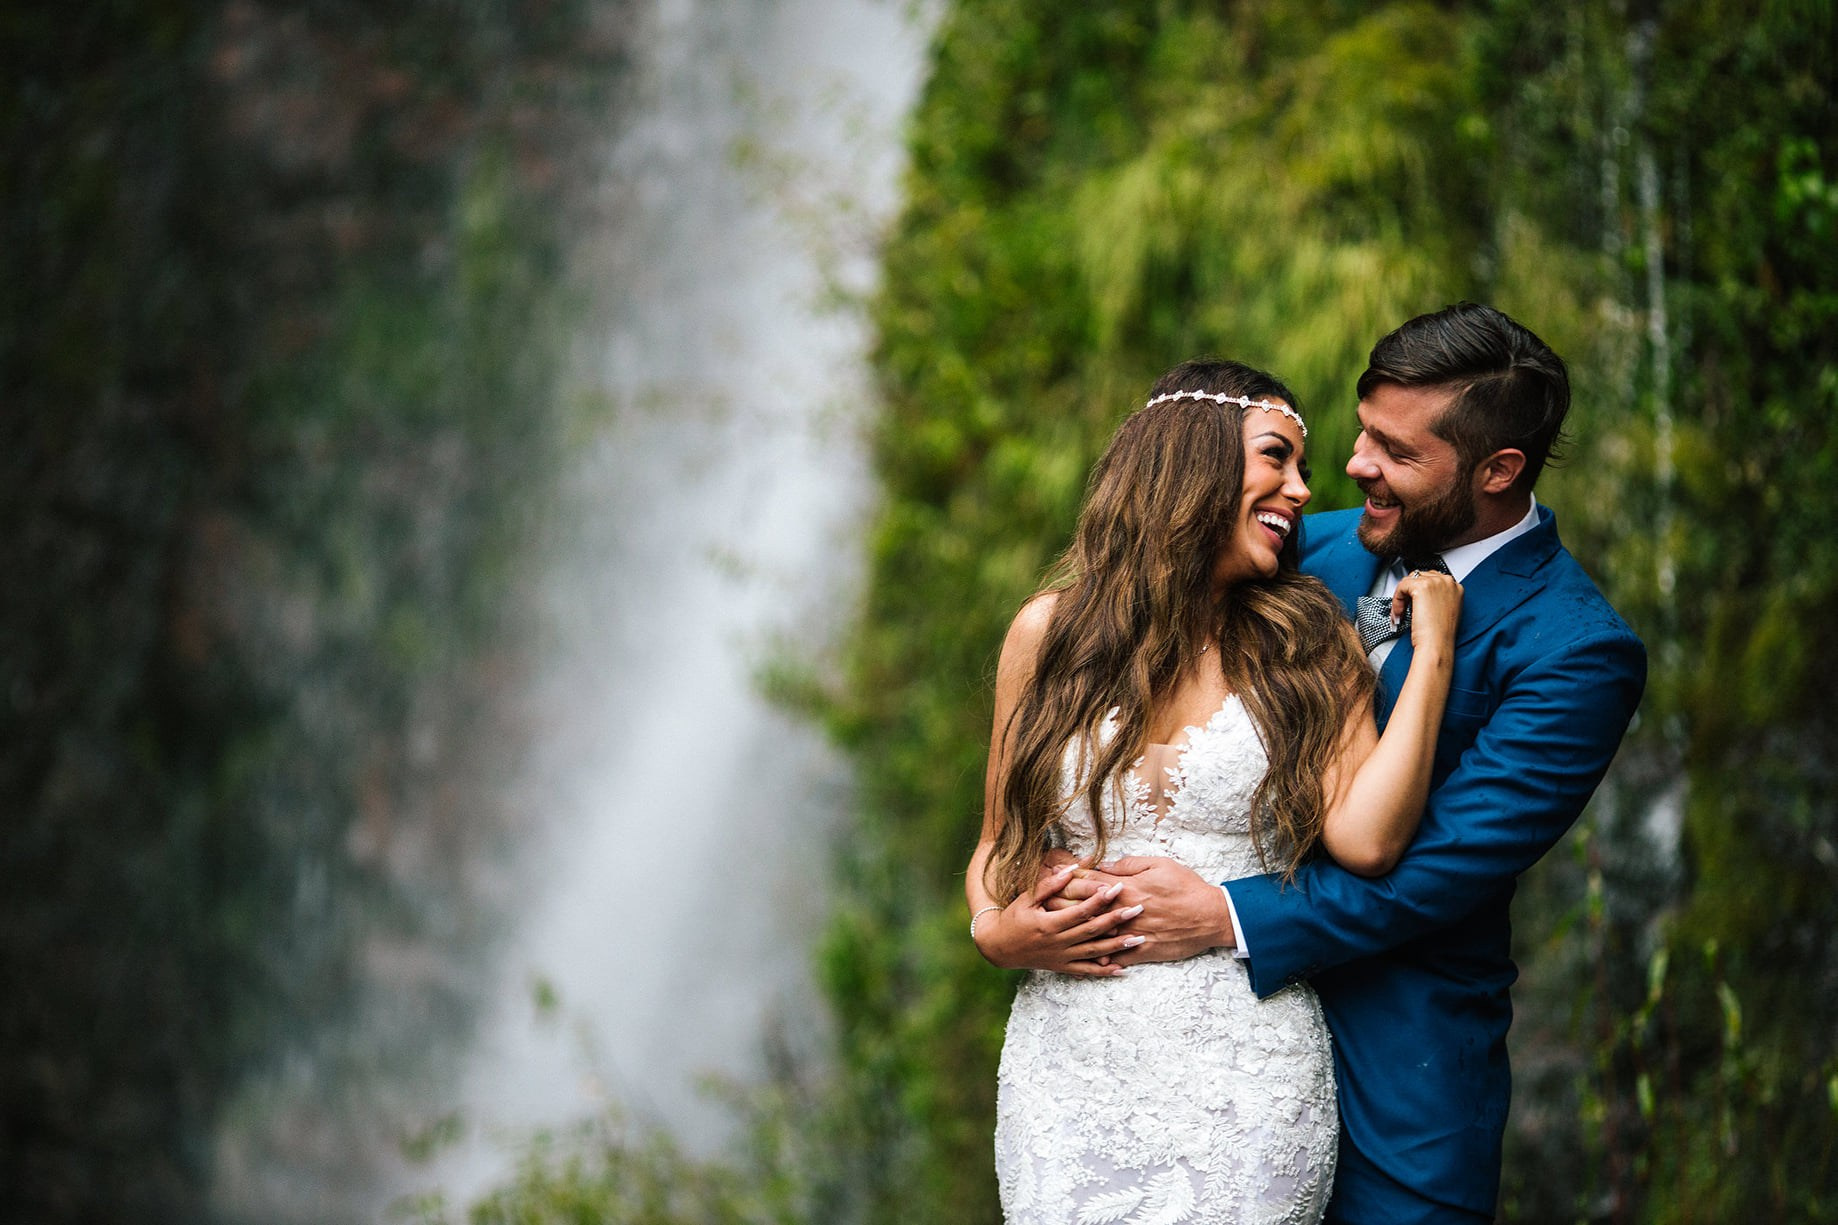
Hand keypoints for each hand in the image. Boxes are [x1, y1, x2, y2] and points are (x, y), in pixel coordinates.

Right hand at [976, 862, 1145, 974]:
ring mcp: (1061, 957)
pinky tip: (1122, 969)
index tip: (1118, 888)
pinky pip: (1086, 971)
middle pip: (1092, 931)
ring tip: (1139, 939)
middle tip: (1138, 909)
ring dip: (1118, 946)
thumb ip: (1049, 885)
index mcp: (1049, 924)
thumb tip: (1071, 869)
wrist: (998, 948)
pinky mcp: (1062, 967)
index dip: (1100, 899)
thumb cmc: (1013, 918)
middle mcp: (1058, 942)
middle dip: (1117, 919)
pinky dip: (1104, 971)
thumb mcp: (1026, 899)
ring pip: (1094, 953)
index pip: (1080, 910)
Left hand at [1060, 856, 1236, 965]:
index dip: (1067, 880)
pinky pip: (1117, 957)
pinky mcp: (1143, 951)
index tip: (1050, 879)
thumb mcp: (1159, 864)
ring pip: (1096, 934)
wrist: (1211, 916)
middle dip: (1061, 906)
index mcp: (1127, 888)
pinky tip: (1085, 961)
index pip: (1089, 883)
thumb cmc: (1187, 886)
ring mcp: (1133, 933)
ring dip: (1075, 933)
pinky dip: (1101, 959)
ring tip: (1053, 934)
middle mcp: (1125, 912)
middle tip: (1040, 906)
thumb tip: (1107, 865)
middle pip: (1086, 909)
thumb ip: (1129, 864)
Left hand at [1394, 569, 1461, 653]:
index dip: (1418, 592)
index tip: (1413, 604)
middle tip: (1404, 610)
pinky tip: (1399, 613)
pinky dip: (1396, 600)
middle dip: (1409, 593)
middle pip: (1420, 577)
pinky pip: (1401, 586)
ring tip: (1401, 613)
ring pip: (1409, 581)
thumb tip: (1420, 595)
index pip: (1432, 578)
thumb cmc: (1440, 634)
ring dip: (1402, 597)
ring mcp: (1436, 582)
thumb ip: (1437, 598)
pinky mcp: (1422, 586)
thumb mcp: (1445, 611)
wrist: (1437, 645)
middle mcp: (1448, 582)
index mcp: (1456, 587)